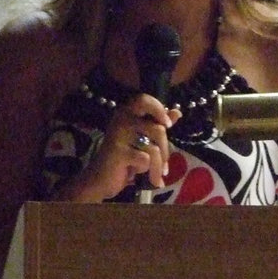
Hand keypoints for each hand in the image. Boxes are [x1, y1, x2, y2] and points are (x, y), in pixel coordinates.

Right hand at [59, 94, 180, 201]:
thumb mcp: (143, 139)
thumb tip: (177, 112)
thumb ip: (158, 125)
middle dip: (165, 151)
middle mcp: (121, 119)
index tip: (167, 125)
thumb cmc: (123, 157)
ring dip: (158, 166)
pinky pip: (145, 160)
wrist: (100, 179)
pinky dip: (146, 170)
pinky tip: (136, 174)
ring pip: (154, 148)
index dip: (159, 109)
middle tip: (165, 165)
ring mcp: (119, 135)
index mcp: (126, 112)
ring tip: (157, 176)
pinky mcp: (118, 152)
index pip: (145, 99)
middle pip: (158, 130)